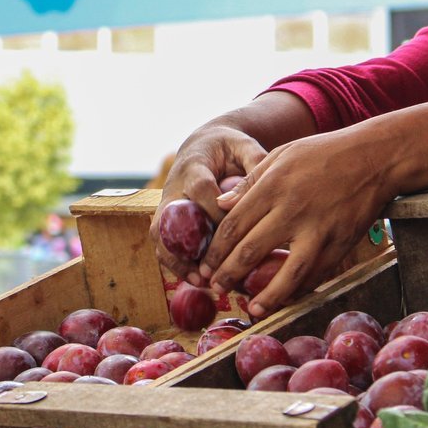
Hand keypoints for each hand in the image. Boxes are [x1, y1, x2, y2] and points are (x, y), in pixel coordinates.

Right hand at [149, 123, 267, 283]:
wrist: (203, 145)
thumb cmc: (228, 148)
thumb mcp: (243, 145)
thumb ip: (255, 160)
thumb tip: (266, 184)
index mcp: (194, 167)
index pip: (201, 190)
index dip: (215, 213)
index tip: (235, 236)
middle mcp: (174, 187)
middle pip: (172, 218)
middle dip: (189, 245)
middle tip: (210, 270)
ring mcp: (166, 204)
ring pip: (161, 235)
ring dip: (178, 260)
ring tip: (200, 282)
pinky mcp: (166, 218)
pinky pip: (163, 243)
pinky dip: (175, 262)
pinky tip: (195, 280)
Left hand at [202, 126, 396, 317]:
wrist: (376, 157)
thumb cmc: (326, 152)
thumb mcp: (283, 154)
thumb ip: (250, 181)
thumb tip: (221, 206)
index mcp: (274, 185)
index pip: (234, 224)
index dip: (216, 250)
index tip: (206, 265)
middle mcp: (293, 210)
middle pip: (251, 250)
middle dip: (229, 274)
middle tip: (216, 288)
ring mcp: (319, 229)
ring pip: (287, 272)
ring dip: (266, 295)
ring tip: (251, 308)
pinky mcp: (341, 243)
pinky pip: (316, 273)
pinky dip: (300, 289)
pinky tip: (286, 297)